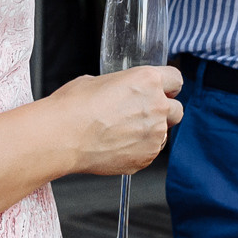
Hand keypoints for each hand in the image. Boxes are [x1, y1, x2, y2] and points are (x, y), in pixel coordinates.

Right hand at [53, 64, 183, 176]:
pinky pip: (150, 153)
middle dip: (163, 112)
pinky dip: (139, 150)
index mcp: (148, 80)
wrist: (61, 137)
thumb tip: (121, 91)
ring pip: (164, 134)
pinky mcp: (146, 158)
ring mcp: (154, 135)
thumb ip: (122, 86)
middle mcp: (157, 107)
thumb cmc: (73, 107)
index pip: (176, 80)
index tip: (163, 91)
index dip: (168, 86)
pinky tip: (117, 146)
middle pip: (177, 110)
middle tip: (142, 115)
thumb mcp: (98, 81)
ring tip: (122, 133)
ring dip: (151, 133)